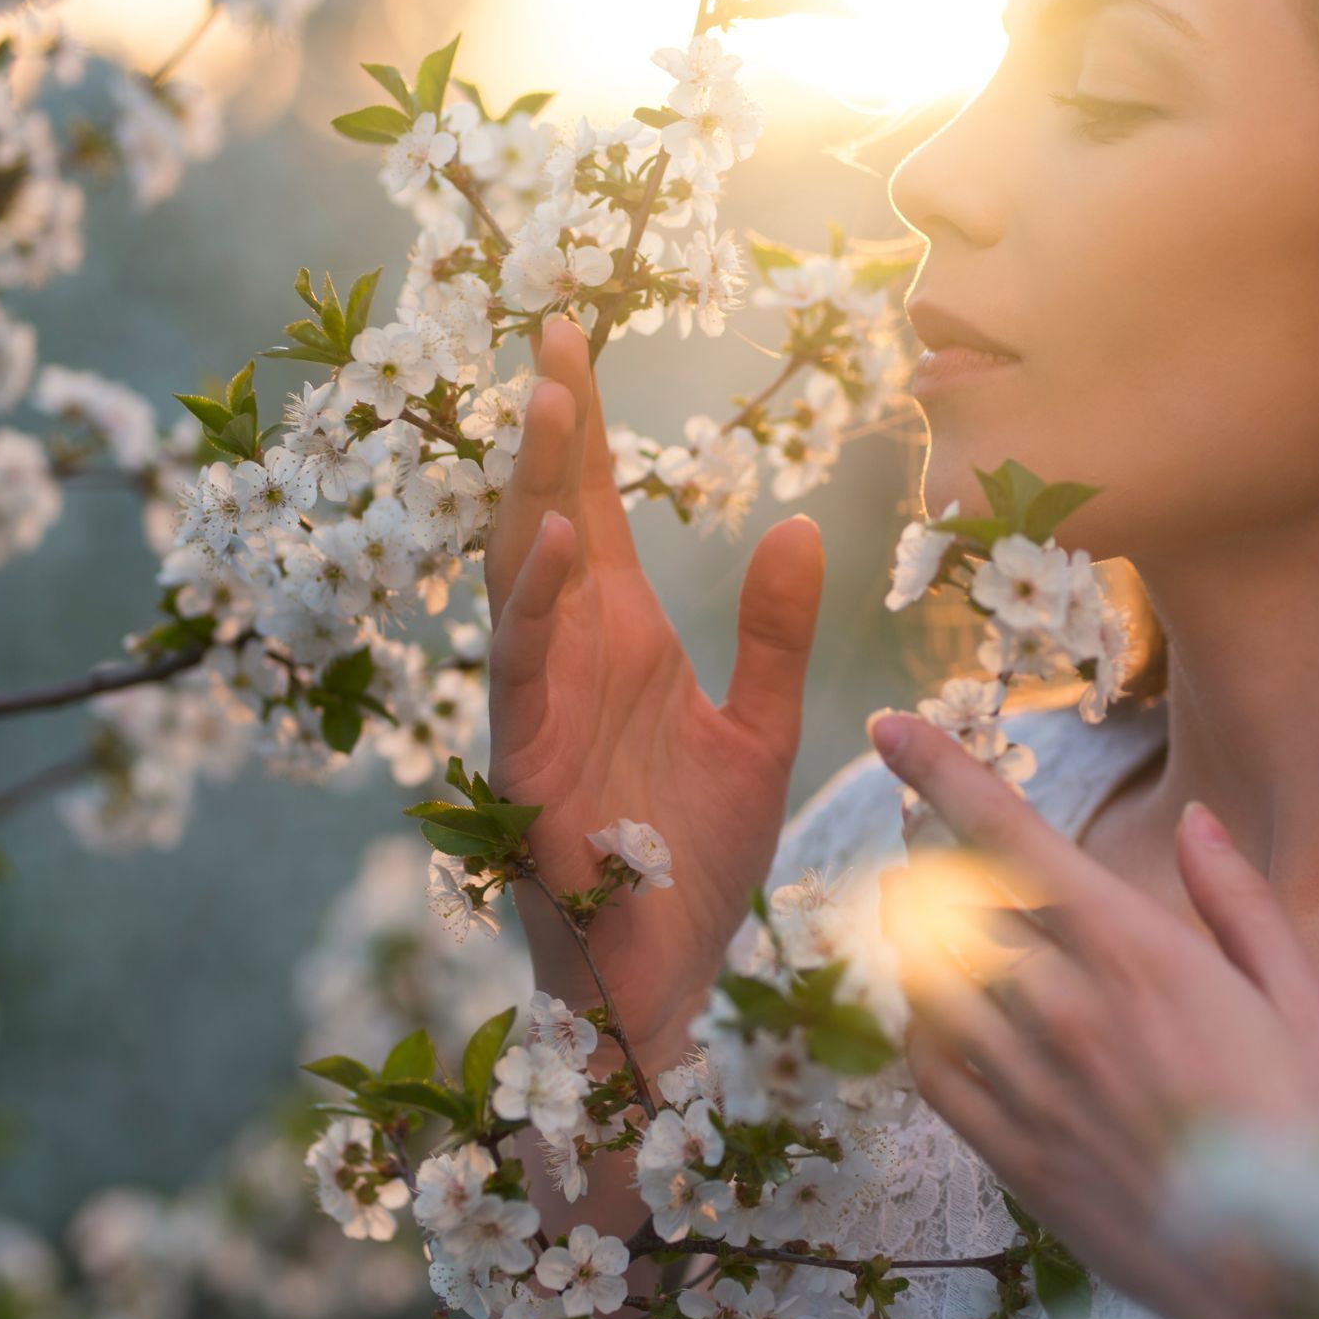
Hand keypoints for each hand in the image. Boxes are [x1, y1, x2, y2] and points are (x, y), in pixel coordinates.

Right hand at [479, 315, 824, 1069]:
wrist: (667, 988)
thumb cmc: (692, 865)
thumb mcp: (761, 731)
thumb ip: (774, 634)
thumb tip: (795, 522)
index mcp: (622, 639)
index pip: (596, 508)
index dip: (586, 427)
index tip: (573, 334)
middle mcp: (573, 657)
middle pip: (551, 516)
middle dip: (552, 428)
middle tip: (555, 330)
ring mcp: (542, 706)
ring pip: (523, 577)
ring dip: (535, 490)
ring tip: (555, 402)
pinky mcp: (529, 766)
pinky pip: (523, 669)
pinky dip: (535, 604)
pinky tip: (556, 542)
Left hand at [870, 712, 1318, 1318]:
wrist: (1296, 1298)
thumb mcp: (1306, 1004)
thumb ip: (1239, 904)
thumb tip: (1196, 821)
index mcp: (1137, 952)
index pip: (1008, 835)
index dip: (940, 770)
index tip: (890, 725)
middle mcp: (1065, 1008)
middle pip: (949, 897)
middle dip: (938, 860)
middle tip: (950, 850)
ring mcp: (1031, 1087)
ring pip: (927, 977)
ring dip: (921, 936)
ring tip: (936, 920)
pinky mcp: (1015, 1157)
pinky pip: (931, 1067)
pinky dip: (924, 1024)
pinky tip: (946, 1014)